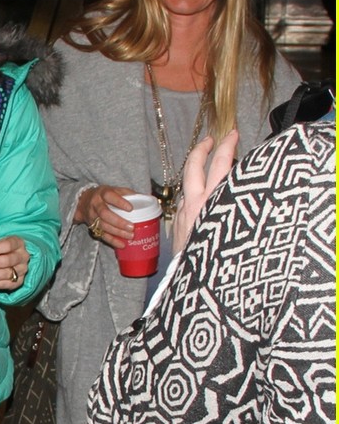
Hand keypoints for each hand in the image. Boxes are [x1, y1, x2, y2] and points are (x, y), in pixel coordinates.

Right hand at [76, 185, 135, 248]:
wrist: (83, 202)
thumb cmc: (104, 195)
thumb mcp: (113, 189)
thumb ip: (127, 193)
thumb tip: (145, 197)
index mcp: (102, 193)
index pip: (109, 196)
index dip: (119, 202)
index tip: (130, 208)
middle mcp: (96, 205)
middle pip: (105, 214)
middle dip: (119, 222)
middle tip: (132, 227)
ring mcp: (93, 217)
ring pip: (103, 226)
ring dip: (117, 232)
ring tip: (130, 236)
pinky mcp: (92, 227)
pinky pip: (102, 235)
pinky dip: (112, 241)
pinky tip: (122, 244)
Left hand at [172, 129, 238, 253]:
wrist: (194, 288)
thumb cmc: (222, 265)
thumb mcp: (238, 234)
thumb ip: (240, 209)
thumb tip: (245, 195)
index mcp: (213, 202)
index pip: (221, 164)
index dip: (227, 146)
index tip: (232, 134)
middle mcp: (195, 204)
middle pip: (194, 165)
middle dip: (203, 148)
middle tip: (212, 139)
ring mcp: (183, 214)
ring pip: (186, 183)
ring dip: (195, 170)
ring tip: (205, 162)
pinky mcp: (178, 226)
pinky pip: (183, 202)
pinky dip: (192, 193)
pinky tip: (199, 195)